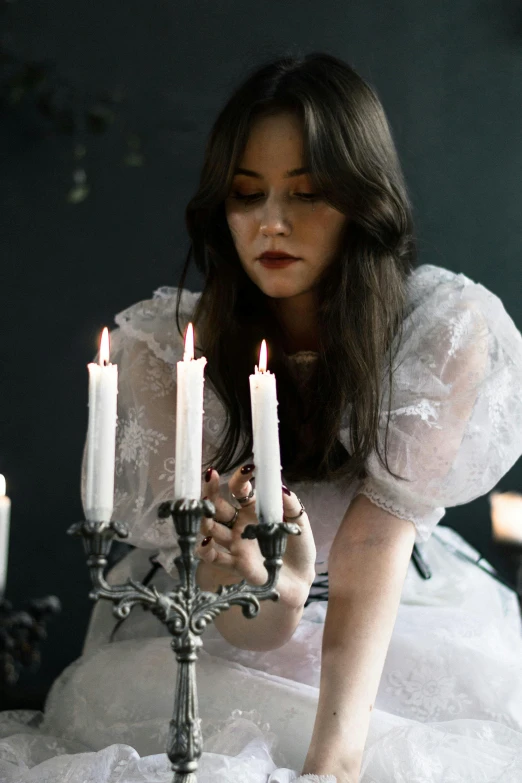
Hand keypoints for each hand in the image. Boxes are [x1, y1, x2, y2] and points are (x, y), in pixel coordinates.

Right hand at [195, 464, 316, 602]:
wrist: (302, 578)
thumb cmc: (299, 546)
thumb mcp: (298, 522)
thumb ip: (290, 504)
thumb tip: (281, 486)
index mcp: (253, 510)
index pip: (240, 490)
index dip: (240, 479)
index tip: (246, 469)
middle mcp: (239, 525)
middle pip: (218, 506)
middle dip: (211, 491)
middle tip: (209, 478)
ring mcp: (235, 544)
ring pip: (212, 529)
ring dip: (205, 518)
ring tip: (205, 510)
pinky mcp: (236, 565)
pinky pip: (215, 558)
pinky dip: (205, 550)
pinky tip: (205, 541)